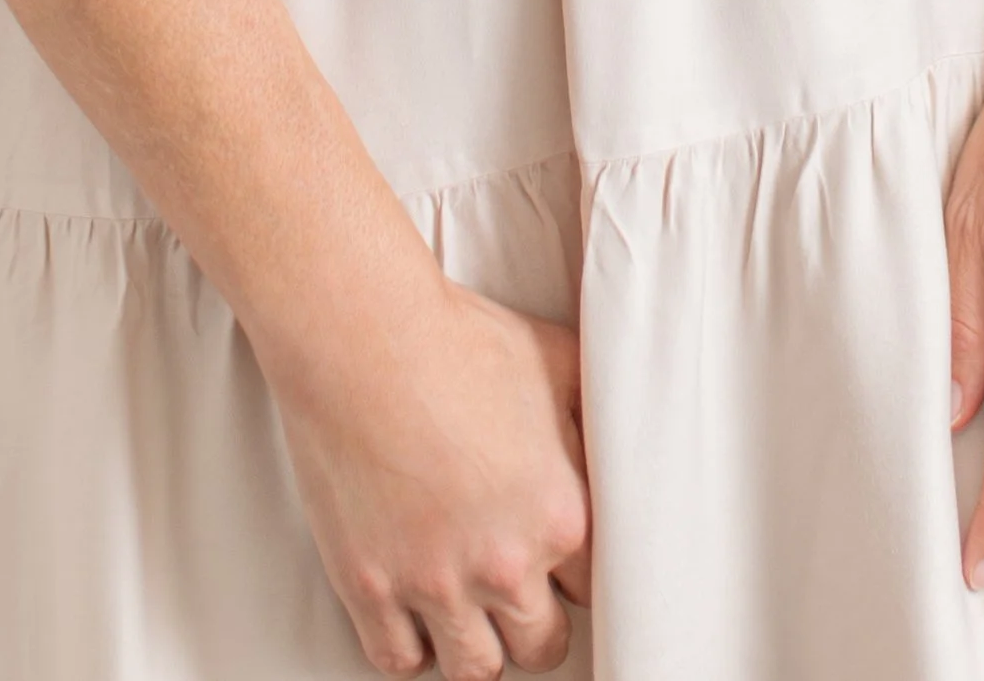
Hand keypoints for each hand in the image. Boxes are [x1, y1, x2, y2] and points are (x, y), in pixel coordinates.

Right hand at [269, 264, 591, 676]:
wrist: (365, 336)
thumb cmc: (455, 341)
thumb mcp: (556, 363)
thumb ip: (592, 418)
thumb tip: (618, 436)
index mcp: (558, 515)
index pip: (596, 593)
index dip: (580, 579)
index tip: (564, 568)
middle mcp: (503, 564)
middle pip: (543, 646)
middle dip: (536, 624)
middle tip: (520, 597)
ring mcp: (433, 583)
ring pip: (476, 669)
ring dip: (480, 647)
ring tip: (473, 616)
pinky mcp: (370, 588)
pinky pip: (399, 661)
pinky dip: (410, 649)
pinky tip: (416, 620)